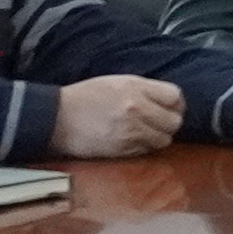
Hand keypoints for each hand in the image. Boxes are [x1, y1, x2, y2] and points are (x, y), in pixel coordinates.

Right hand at [50, 72, 187, 159]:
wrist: (57, 118)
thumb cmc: (85, 97)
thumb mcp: (116, 82)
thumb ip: (144, 90)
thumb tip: (168, 100)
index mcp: (135, 87)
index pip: (175, 96)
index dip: (175, 103)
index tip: (169, 106)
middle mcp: (137, 109)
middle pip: (174, 121)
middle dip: (169, 122)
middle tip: (158, 122)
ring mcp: (132, 131)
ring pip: (164, 139)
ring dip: (158, 136)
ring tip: (145, 132)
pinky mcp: (124, 149)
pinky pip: (148, 150)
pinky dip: (145, 147)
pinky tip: (133, 140)